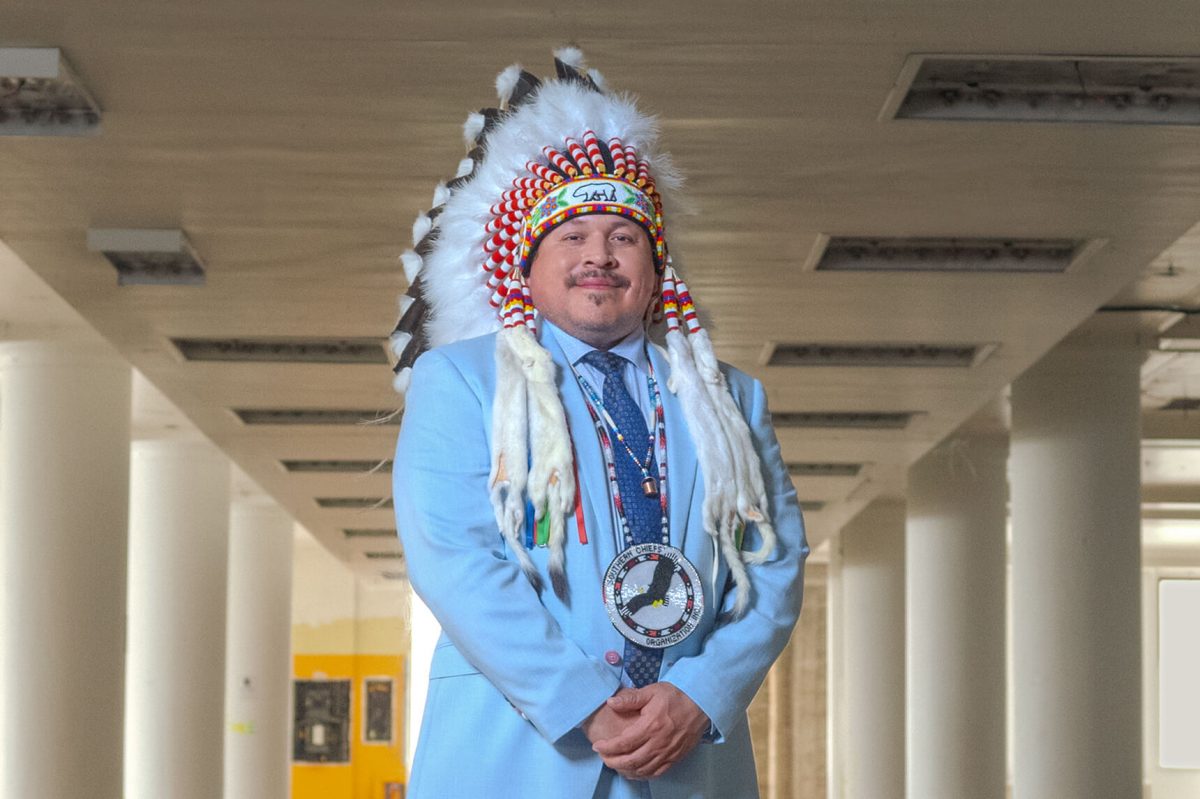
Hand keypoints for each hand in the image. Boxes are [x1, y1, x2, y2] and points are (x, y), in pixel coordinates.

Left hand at [590, 682, 709, 779]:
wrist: (701, 704)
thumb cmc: (676, 696)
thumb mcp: (652, 691)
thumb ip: (631, 698)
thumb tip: (611, 702)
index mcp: (650, 726)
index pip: (623, 743)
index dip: (607, 747)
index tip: (597, 746)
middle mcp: (658, 743)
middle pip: (630, 761)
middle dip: (612, 762)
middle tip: (603, 758)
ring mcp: (667, 753)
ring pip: (642, 770)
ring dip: (625, 770)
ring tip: (615, 764)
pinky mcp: (675, 758)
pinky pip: (655, 773)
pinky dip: (641, 775)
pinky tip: (633, 771)